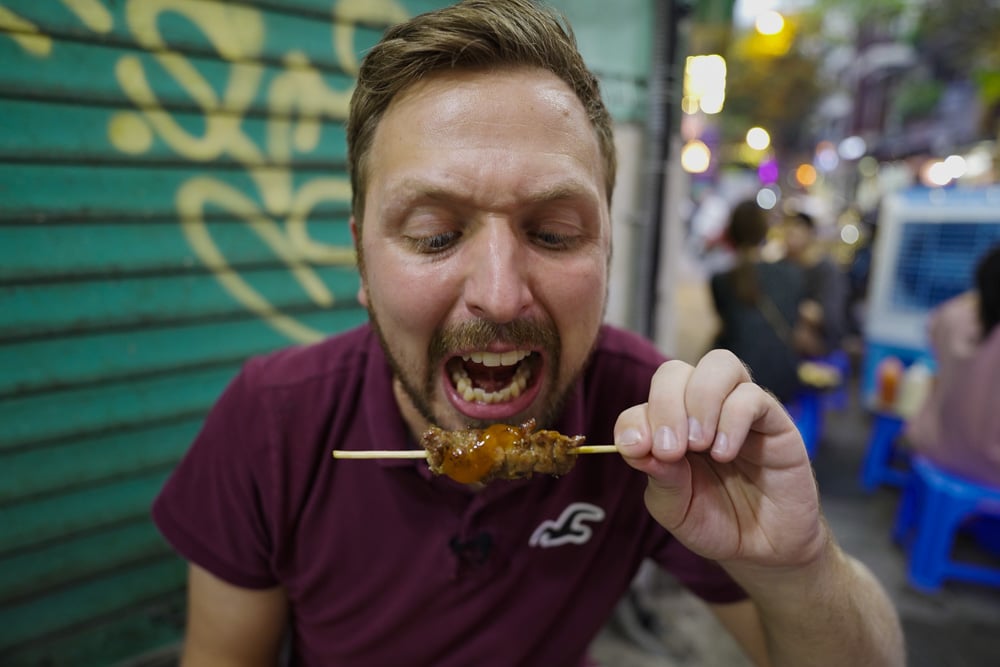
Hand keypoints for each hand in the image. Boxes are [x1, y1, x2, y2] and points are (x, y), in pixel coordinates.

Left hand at [615, 349, 825, 570]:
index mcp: (671, 426)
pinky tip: (724, 452)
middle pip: (675, 371)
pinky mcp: (775, 422)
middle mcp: (703, 410)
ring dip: (700, 400)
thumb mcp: (674, 508)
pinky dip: (733, 419)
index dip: (635, 420)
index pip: (644, 401)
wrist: (764, 551)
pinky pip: (753, 396)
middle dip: (666, 404)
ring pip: (719, 365)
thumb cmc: (716, 523)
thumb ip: (657, 476)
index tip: (638, 450)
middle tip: (671, 449)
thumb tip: (638, 445)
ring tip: (699, 444)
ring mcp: (739, 410)